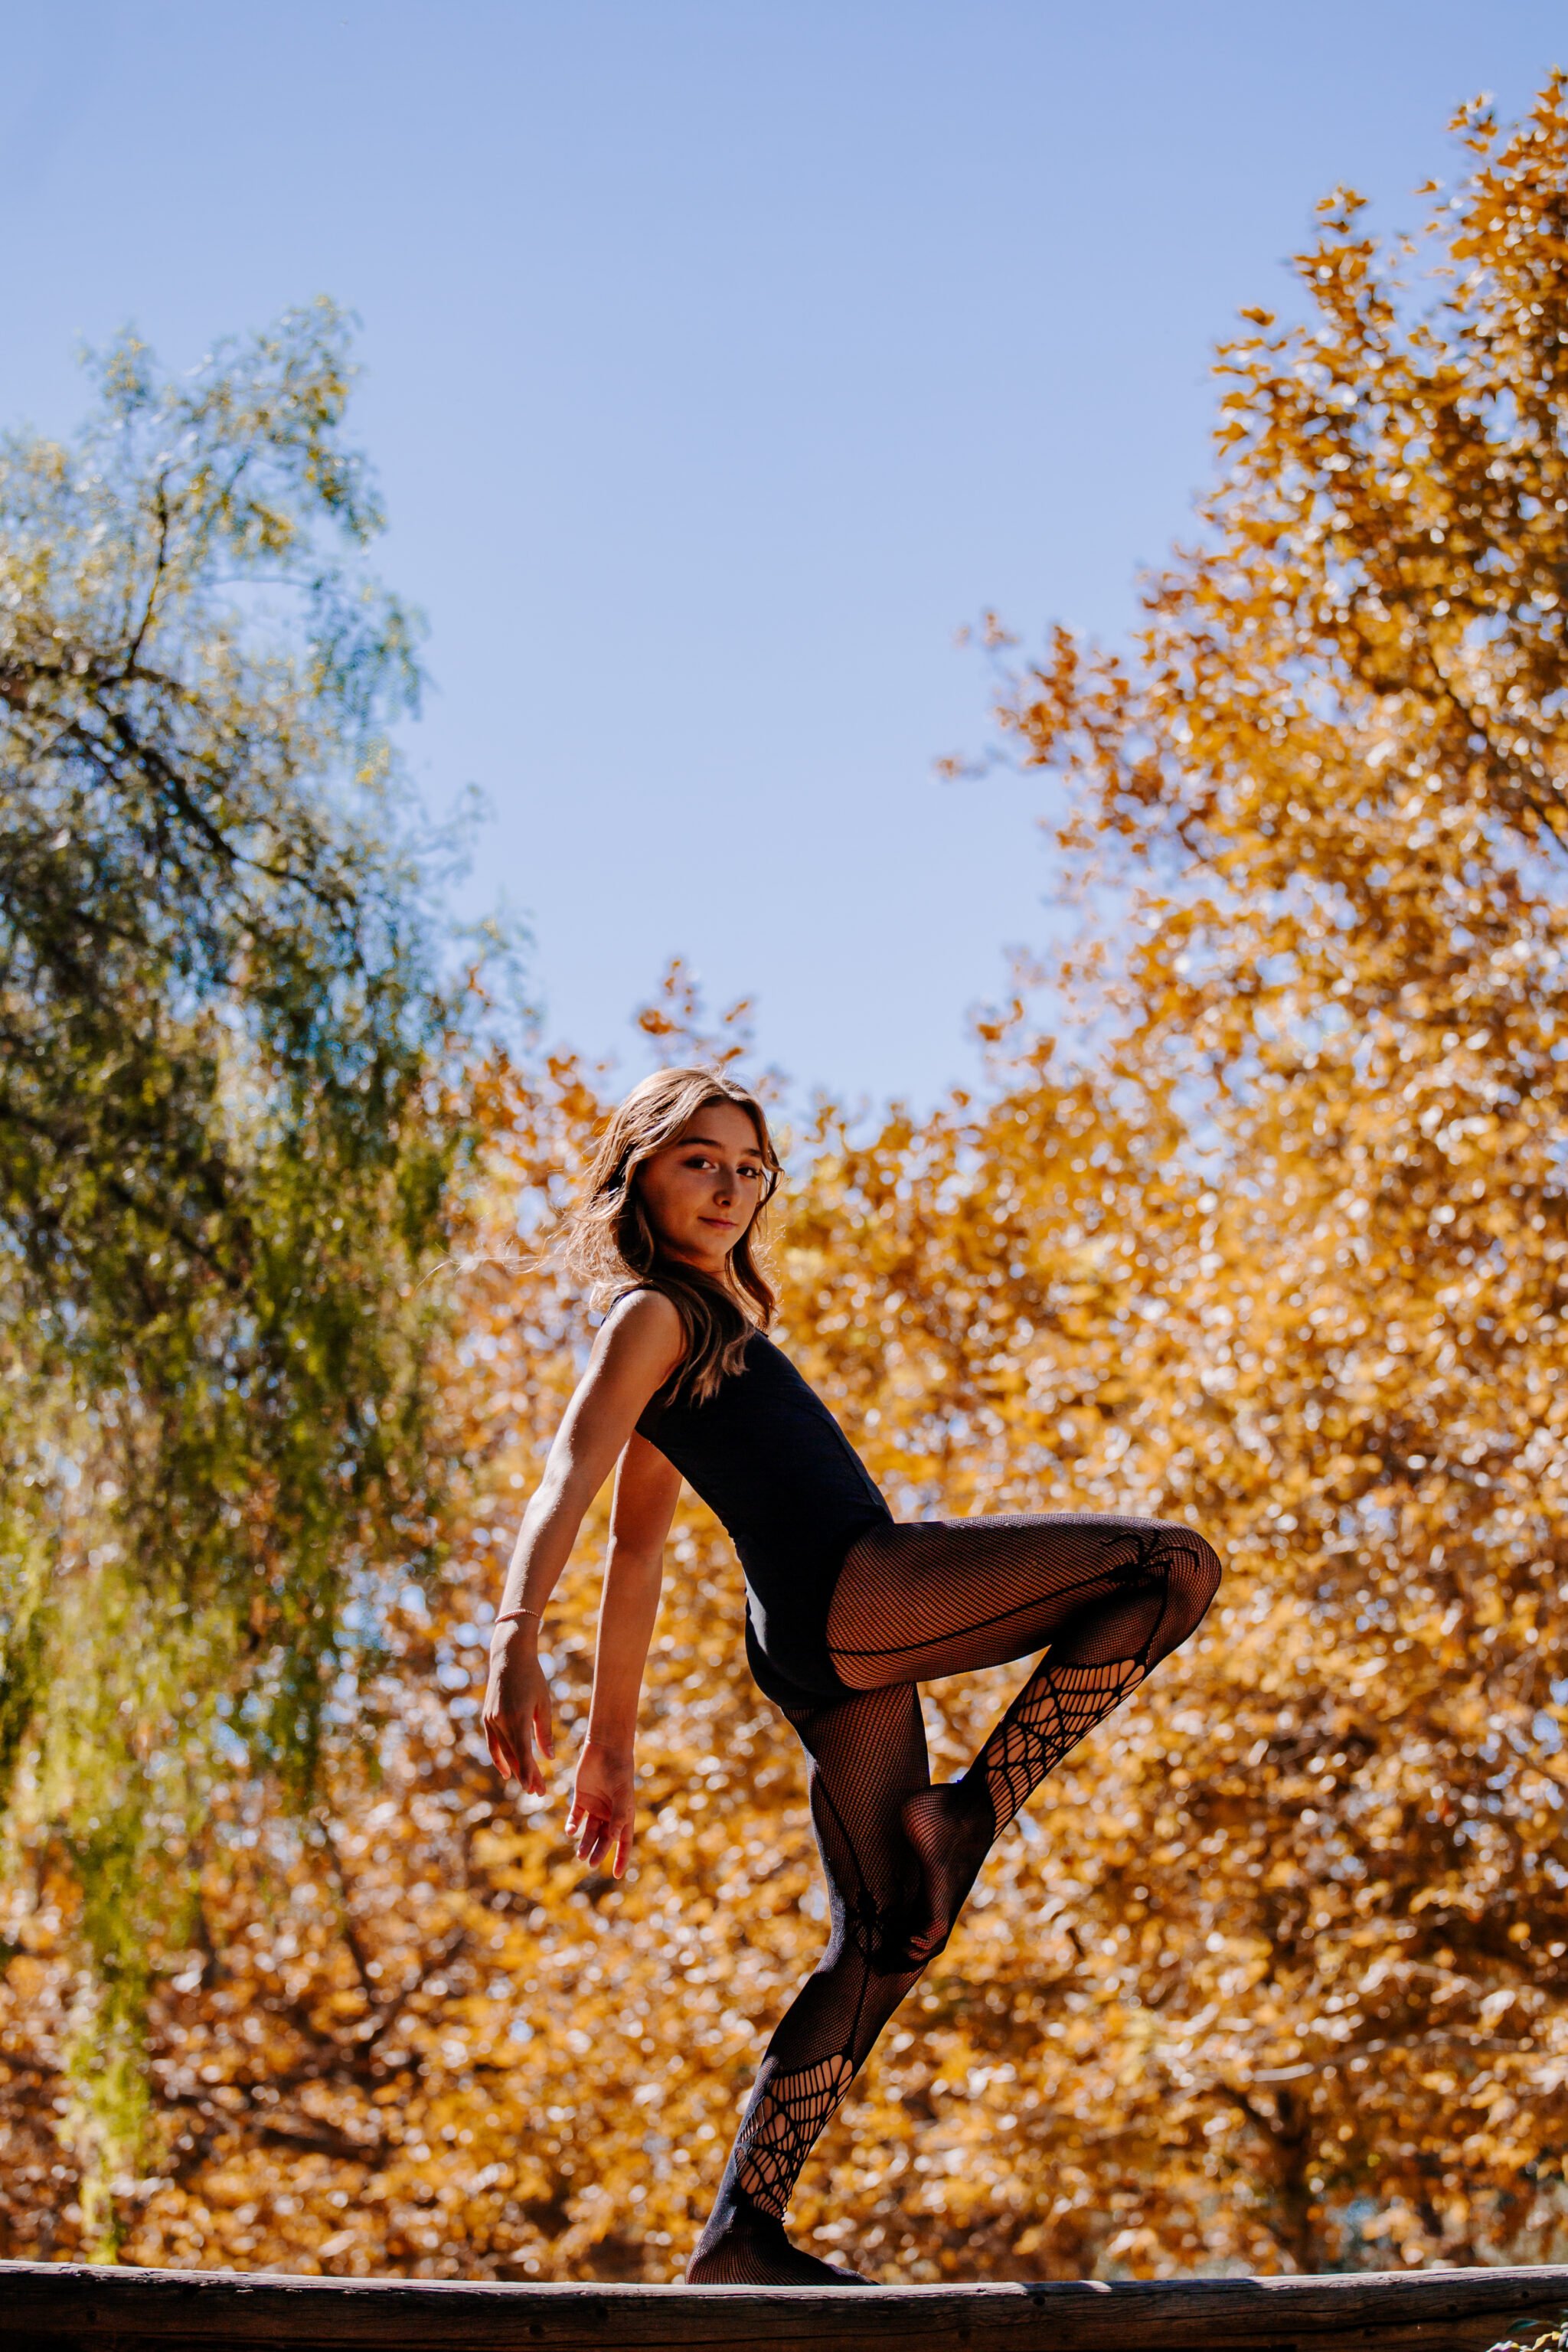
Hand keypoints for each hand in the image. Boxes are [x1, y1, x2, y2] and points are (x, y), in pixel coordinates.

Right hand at [483, 1624, 553, 1794]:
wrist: (508, 1657)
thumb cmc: (533, 1677)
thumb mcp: (544, 1703)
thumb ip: (544, 1732)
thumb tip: (548, 1757)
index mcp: (518, 1717)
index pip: (524, 1753)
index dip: (529, 1773)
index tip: (534, 1789)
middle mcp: (501, 1721)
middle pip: (515, 1756)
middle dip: (527, 1775)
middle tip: (539, 1792)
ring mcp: (491, 1720)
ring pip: (504, 1752)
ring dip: (515, 1770)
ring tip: (528, 1784)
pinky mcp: (486, 1718)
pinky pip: (493, 1744)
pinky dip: (499, 1758)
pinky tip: (507, 1770)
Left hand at [567, 1739, 635, 1876]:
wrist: (606, 1748)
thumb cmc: (619, 1770)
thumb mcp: (621, 1793)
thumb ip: (618, 1815)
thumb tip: (615, 1838)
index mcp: (624, 1814)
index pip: (623, 1841)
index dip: (620, 1858)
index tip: (616, 1875)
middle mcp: (609, 1813)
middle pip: (604, 1838)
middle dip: (598, 1851)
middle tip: (589, 1862)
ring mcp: (595, 1806)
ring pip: (589, 1831)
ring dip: (584, 1842)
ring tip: (579, 1854)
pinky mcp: (581, 1798)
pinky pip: (576, 1816)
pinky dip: (573, 1825)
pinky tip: (571, 1831)